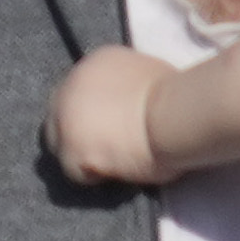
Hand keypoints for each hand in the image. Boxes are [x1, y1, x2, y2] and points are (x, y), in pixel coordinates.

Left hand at [47, 47, 174, 190]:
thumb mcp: (151, 76)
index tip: (114, 127)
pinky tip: (116, 175)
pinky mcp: (72, 148)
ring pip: (60, 144)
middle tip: (109, 150)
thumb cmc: (179, 96)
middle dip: (82, 132)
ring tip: (114, 166)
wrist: (177, 114)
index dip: (96, 113)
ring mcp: (66, 117)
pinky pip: (74, 171)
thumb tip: (138, 104)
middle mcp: (71, 83)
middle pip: (61, 115)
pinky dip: (93, 177)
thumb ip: (132, 87)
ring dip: (85, 155)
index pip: (81, 92)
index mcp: (95, 63)